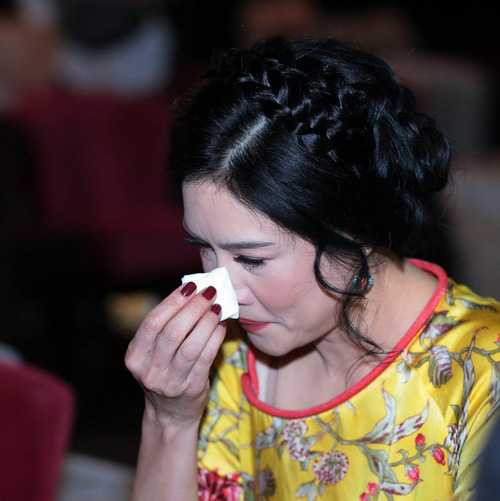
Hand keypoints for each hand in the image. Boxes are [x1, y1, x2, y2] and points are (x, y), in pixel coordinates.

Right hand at [125, 282, 225, 427]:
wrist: (171, 414)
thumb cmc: (165, 372)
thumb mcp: (154, 352)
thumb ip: (167, 326)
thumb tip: (192, 292)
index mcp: (135, 356)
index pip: (153, 322)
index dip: (173, 301)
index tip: (190, 286)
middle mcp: (149, 370)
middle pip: (173, 331)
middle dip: (194, 307)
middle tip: (209, 292)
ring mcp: (170, 381)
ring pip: (191, 344)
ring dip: (207, 321)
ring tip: (218, 306)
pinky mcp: (192, 388)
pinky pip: (207, 357)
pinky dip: (216, 337)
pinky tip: (221, 325)